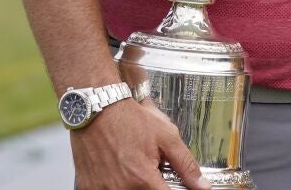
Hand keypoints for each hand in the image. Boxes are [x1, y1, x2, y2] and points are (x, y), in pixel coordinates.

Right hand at [71, 99, 209, 189]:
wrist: (97, 109)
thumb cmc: (129, 119)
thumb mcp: (166, 137)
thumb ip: (186, 164)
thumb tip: (202, 186)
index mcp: (142, 179)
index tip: (173, 184)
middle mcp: (120, 189)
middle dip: (152, 184)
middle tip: (149, 167)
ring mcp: (101, 189)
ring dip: (134, 184)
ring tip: (132, 166)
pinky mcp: (88, 187)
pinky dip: (115, 184)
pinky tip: (118, 168)